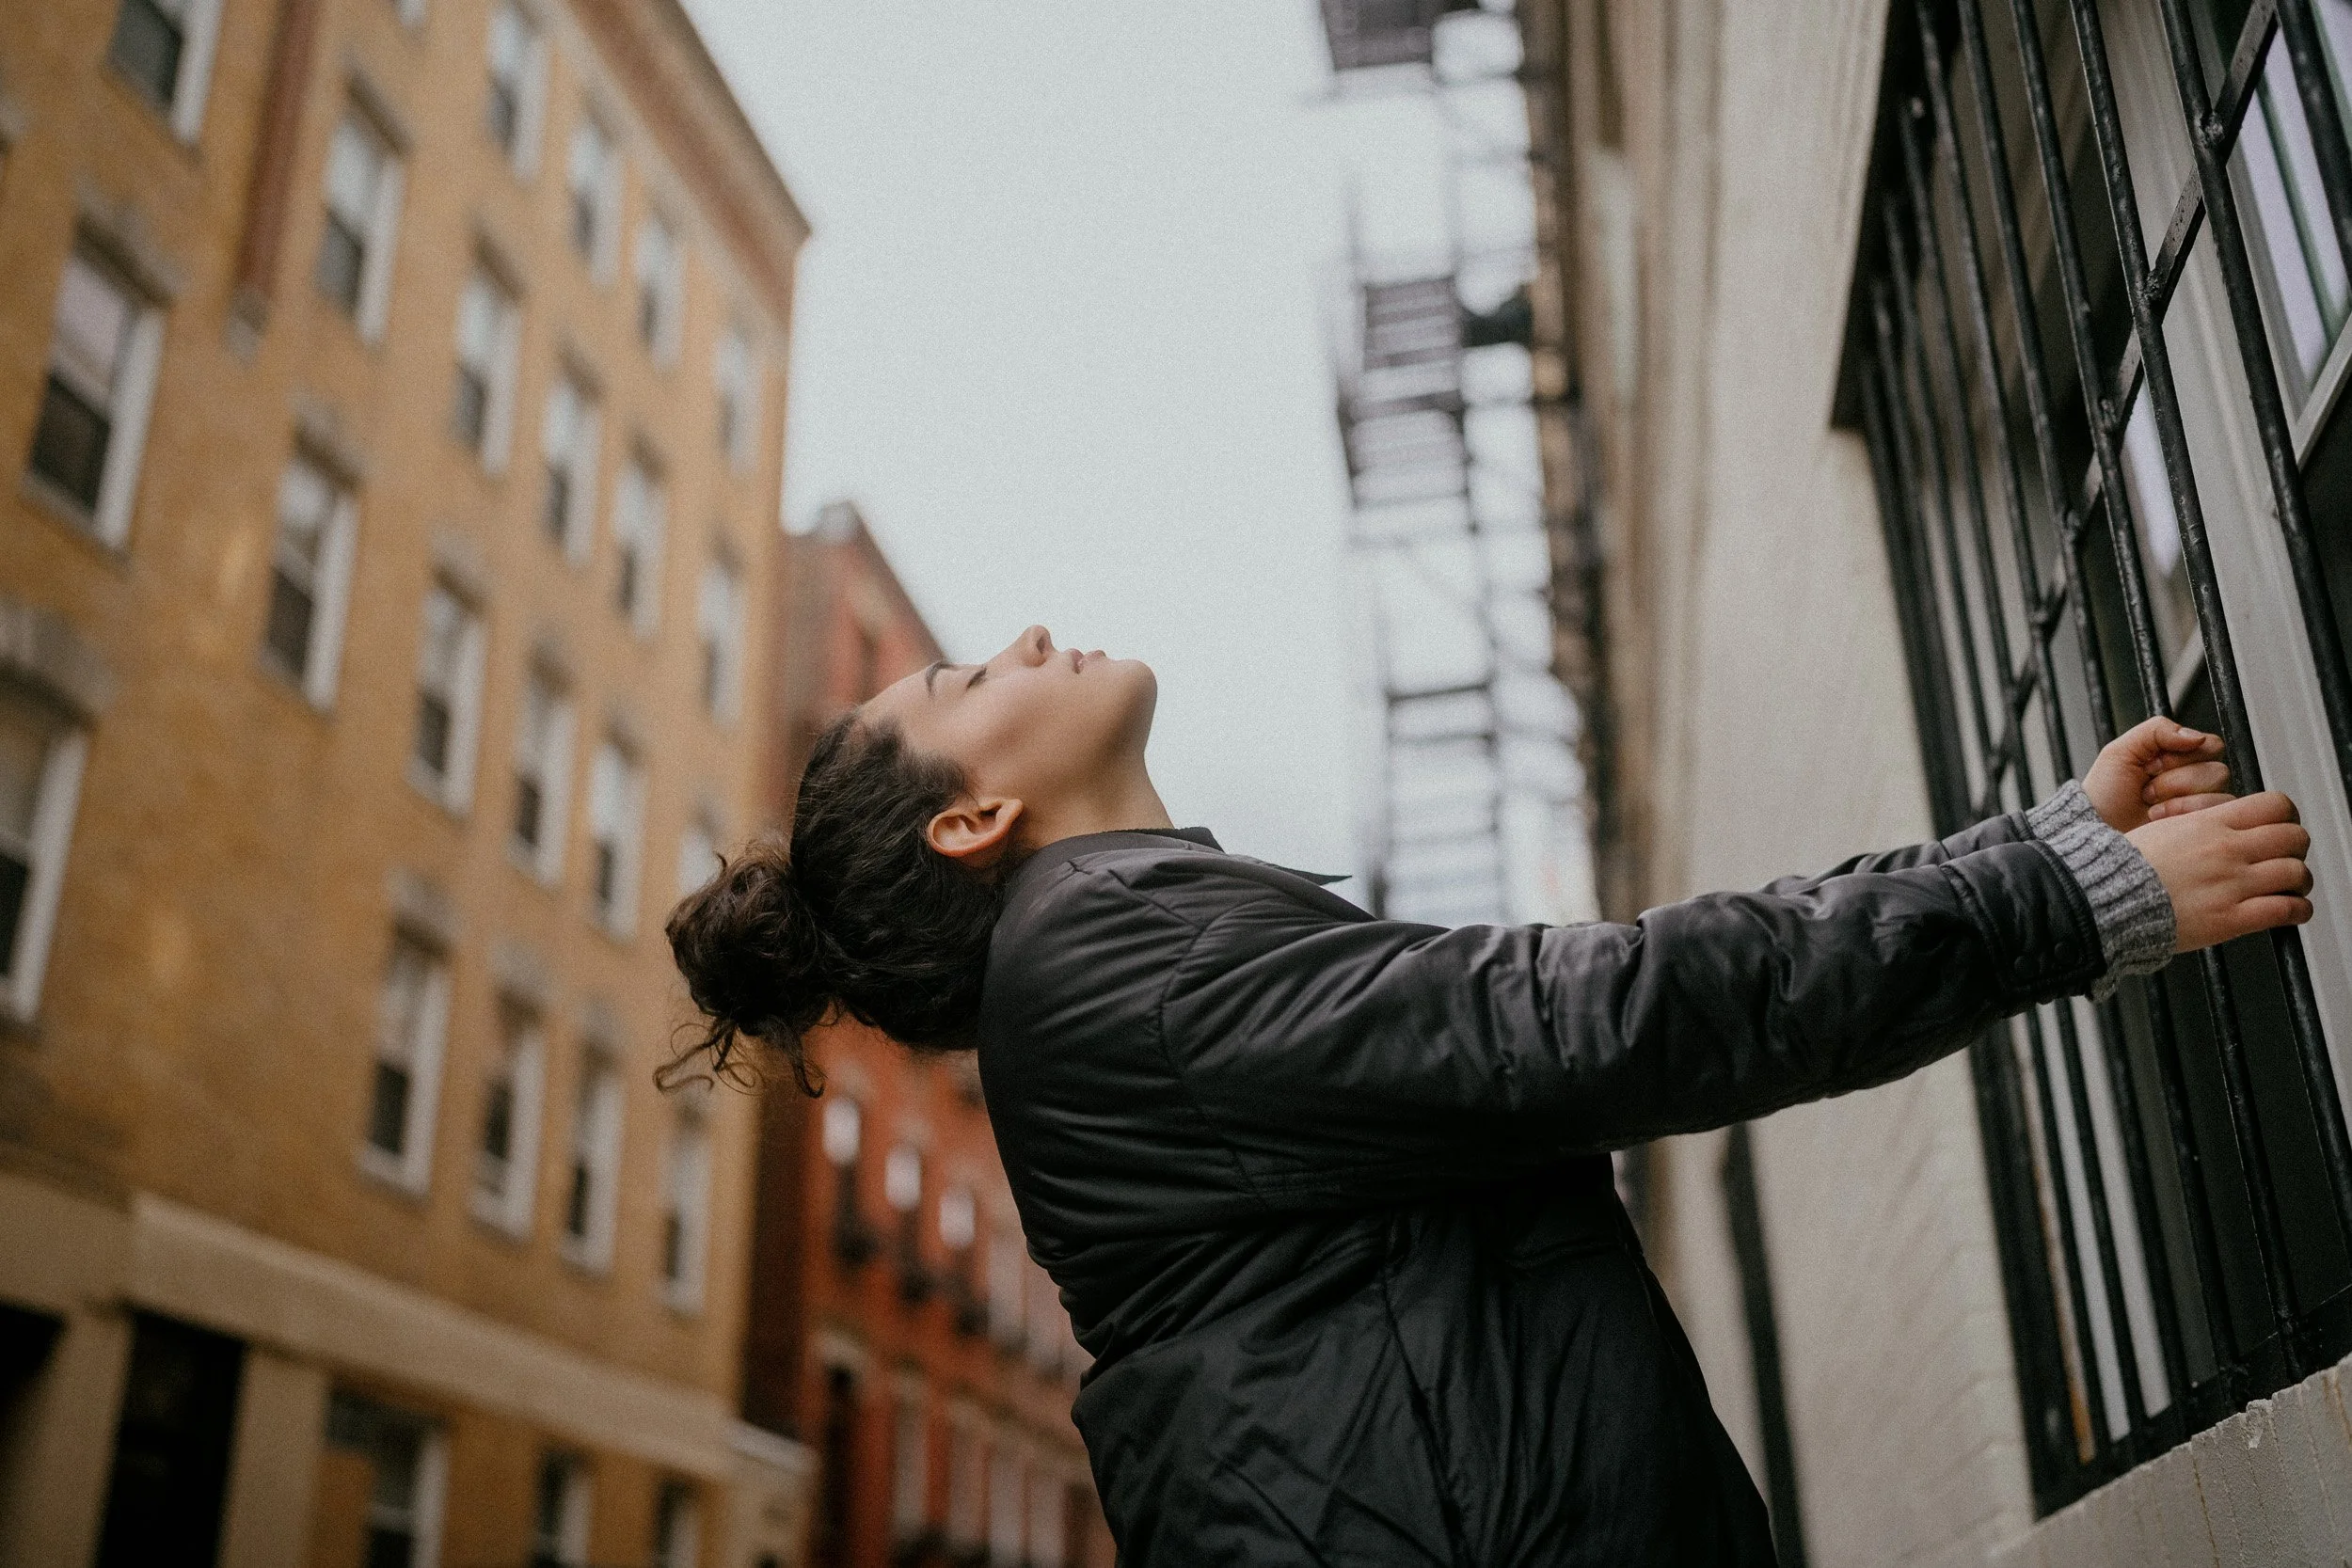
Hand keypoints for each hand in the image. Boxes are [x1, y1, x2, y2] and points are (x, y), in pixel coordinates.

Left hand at [2085, 716, 2231, 832]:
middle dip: (2174, 779)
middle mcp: (2195, 776)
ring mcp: (2200, 801)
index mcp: (2180, 754)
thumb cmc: (2106, 791)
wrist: (2099, 826)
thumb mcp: (2122, 750)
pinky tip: (2159, 815)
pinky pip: (2216, 810)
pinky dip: (2182, 810)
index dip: (2180, 755)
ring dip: (2175, 795)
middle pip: (2216, 769)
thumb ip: (2158, 730)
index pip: (2210, 744)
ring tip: (2150, 802)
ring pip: (2216, 791)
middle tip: (2146, 787)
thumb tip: (2196, 736)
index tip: (2150, 765)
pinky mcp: (2202, 822)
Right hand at [2127, 791, 2313, 952]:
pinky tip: (2292, 910)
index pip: (2275, 805)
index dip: (2284, 815)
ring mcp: (2232, 884)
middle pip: (2294, 836)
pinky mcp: (2231, 918)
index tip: (2280, 825)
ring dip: (2299, 880)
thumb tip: (2216, 822)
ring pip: (2296, 872)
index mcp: (2209, 823)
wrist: (2104, 900)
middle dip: (2295, 846)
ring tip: (2292, 886)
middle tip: (2287, 855)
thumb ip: (2198, 824)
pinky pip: (2286, 910)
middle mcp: (2227, 850)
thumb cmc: (2123, 868)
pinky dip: (2297, 910)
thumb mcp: (2162, 829)